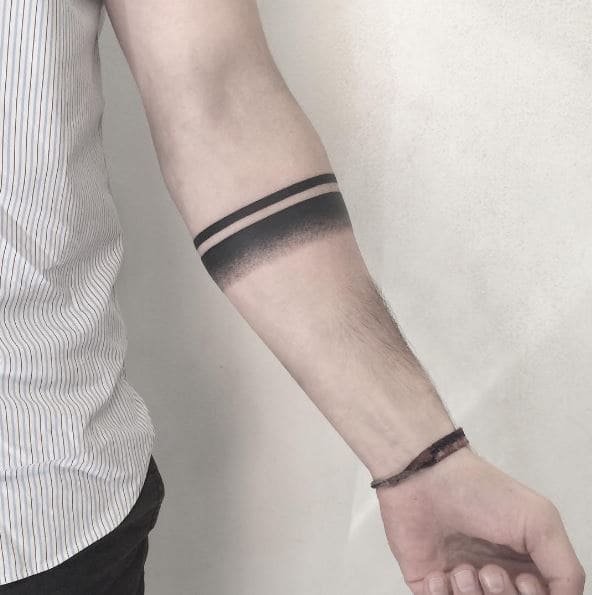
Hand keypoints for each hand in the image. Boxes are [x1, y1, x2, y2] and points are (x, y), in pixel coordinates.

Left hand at [374, 446, 584, 593]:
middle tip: (490, 571)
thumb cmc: (482, 493)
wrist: (424, 478)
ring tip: (462, 570)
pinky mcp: (428, 581)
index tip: (524, 580)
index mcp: (523, 563)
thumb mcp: (539, 521)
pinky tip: (439, 574)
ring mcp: (460, 579)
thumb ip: (565, 571)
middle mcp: (493, 574)